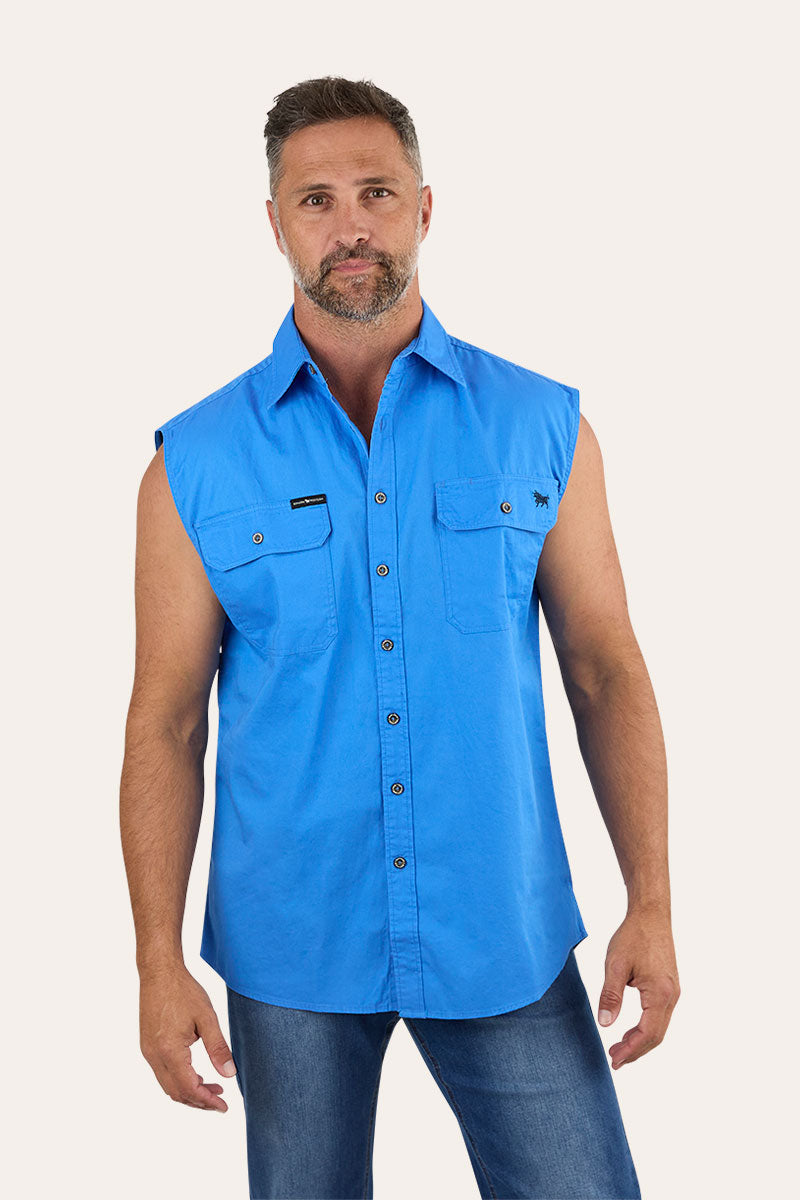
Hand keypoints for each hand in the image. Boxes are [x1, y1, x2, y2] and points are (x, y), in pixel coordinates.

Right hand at [139, 963, 236, 1111]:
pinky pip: (162, 1073)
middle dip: (199, 1101)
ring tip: (212, 1087)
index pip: (188, 1089)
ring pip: (168, 1085)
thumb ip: (218, 1048)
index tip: (224, 1106)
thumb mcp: (207, 1017)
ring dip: (189, 1091)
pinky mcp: (147, 1046)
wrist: (159, 972)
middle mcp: (154, 1056)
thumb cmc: (183, 991)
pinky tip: (195, 1073)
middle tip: (221, 1100)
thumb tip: (229, 1074)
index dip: (207, 1101)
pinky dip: (179, 1079)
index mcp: (169, 1051)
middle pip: (176, 1093)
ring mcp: (148, 1052)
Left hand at [597, 907, 679, 1068]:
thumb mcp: (615, 965)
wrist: (651, 915)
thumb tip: (605, 1023)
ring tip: (618, 1047)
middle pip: (656, 1036)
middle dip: (635, 1050)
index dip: (631, 1050)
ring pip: (659, 1027)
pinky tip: (631, 1029)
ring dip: (640, 1041)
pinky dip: (646, 1028)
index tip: (614, 1060)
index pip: (647, 1033)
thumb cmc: (633, 936)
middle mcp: (672, 996)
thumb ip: (610, 995)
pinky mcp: (669, 987)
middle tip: (614, 1059)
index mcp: (660, 994)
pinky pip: (659, 1016)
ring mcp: (673, 992)